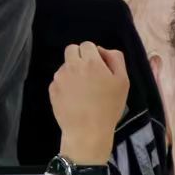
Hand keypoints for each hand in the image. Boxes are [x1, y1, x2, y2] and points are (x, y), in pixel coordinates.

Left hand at [49, 42, 129, 163]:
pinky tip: (74, 98)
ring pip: (65, 65)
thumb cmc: (109, 106)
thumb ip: (115, 59)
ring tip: (83, 89)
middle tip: (89, 74)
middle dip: (80, 57)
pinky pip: (58, 80)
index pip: (87, 44)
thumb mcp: (123, 81)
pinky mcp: (52, 89)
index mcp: (91, 62)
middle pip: (71, 49)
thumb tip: (102, 50)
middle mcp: (72, 65)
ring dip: (72, 71)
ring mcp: (59, 77)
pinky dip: (65, 84)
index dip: (94, 54)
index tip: (99, 67)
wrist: (87, 130)